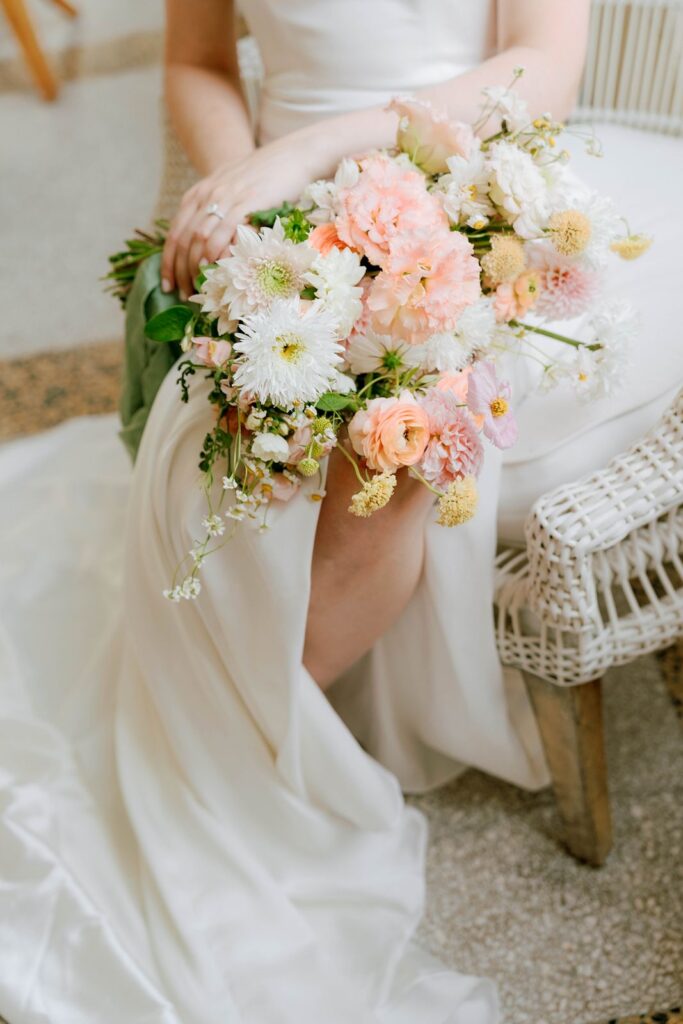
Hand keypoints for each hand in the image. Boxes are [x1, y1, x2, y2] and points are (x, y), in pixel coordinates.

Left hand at [161, 135, 325, 299]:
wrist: (292, 156)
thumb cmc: (265, 178)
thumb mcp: (231, 191)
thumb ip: (217, 212)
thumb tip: (208, 246)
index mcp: (199, 194)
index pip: (175, 233)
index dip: (168, 263)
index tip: (168, 285)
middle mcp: (207, 195)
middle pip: (183, 240)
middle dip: (180, 272)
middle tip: (185, 295)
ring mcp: (225, 199)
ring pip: (199, 239)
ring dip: (196, 269)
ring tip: (200, 290)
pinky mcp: (245, 203)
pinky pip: (223, 233)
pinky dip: (215, 255)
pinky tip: (216, 272)